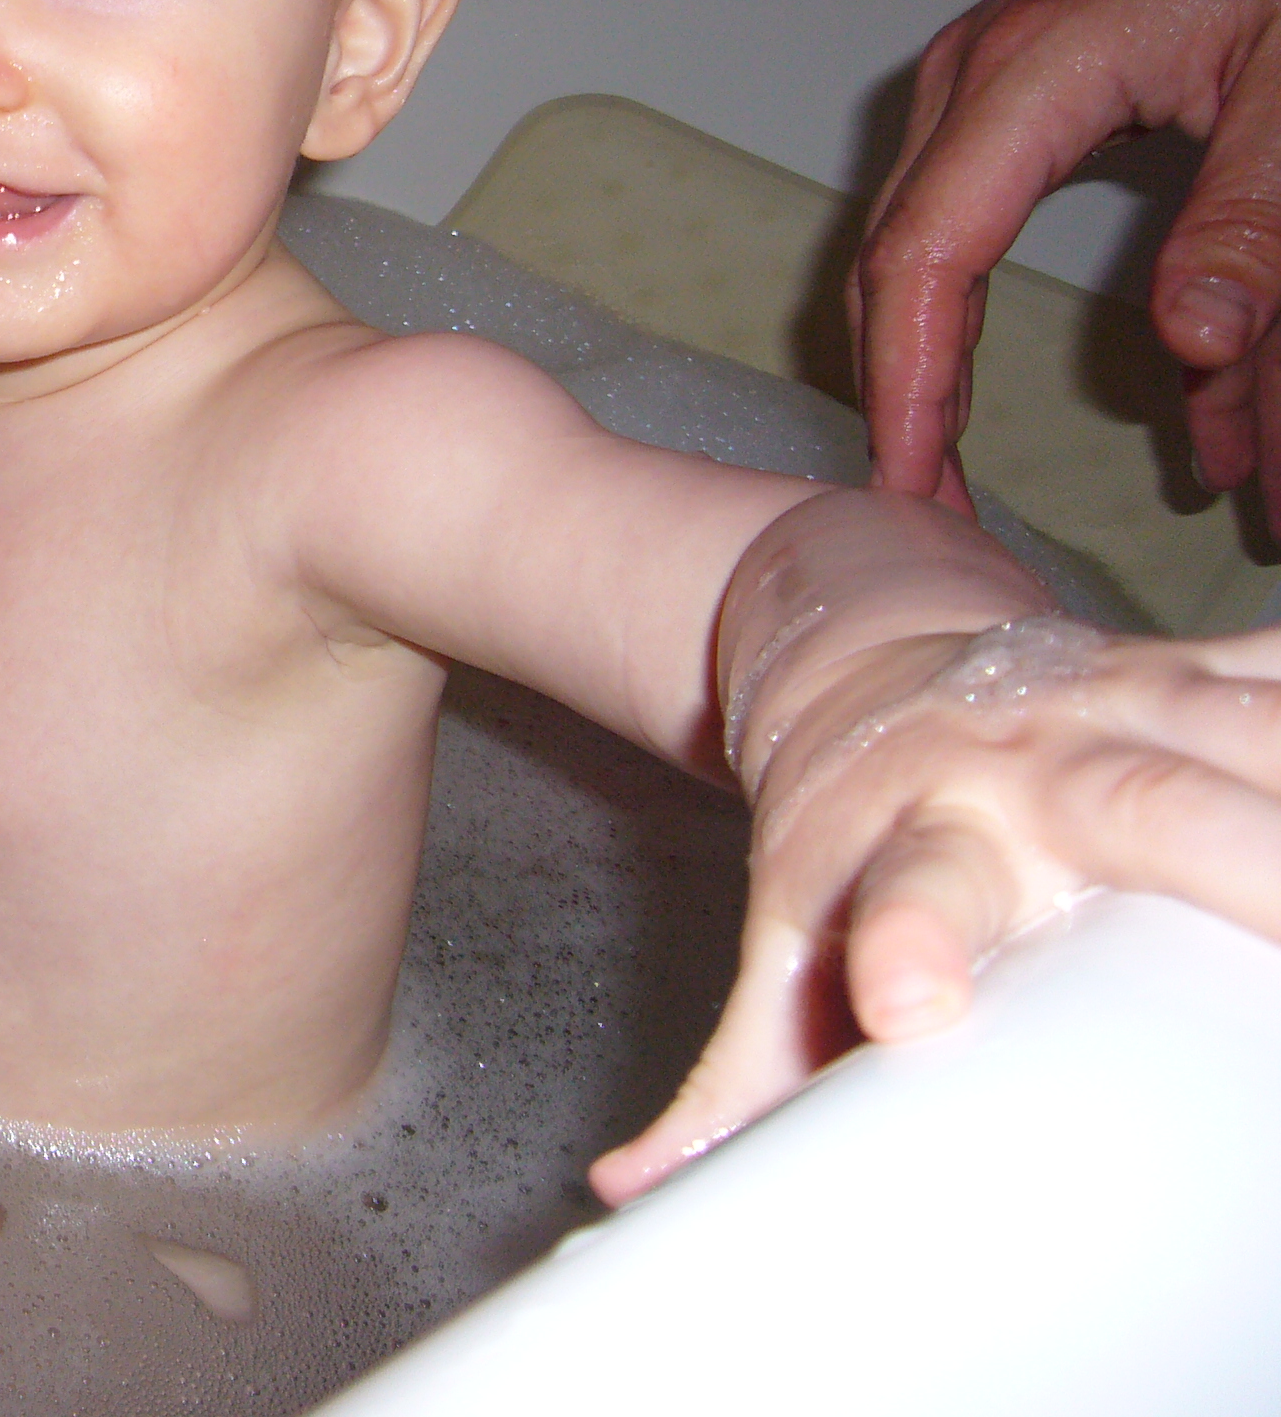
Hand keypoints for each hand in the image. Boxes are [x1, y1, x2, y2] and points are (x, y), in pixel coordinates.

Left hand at [591, 618, 1280, 1203]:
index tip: (917, 1002)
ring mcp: (1117, 704)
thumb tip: (630, 1194)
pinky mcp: (1191, 671)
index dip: (914, 943)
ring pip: (1255, 732)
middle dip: (1249, 864)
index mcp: (905, 841)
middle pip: (1142, 812)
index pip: (908, 897)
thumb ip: (733, 1084)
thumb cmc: (840, 833)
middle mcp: (1017, 764)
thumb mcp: (779, 952)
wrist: (855, 655)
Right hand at [854, 0, 1280, 533]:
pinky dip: (983, 309)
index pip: (928, 256)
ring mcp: (985, 78)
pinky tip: (1049, 377)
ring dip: (938, 359)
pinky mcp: (1014, 86)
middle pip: (896, 261)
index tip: (911, 480)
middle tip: (929, 505)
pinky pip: (968, 214)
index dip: (910, 382)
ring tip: (955, 463)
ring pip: (921, 245)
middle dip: (903, 394)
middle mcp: (978, 75)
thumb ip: (1253, 215)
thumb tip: (1196, 344)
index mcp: (1029, 69)